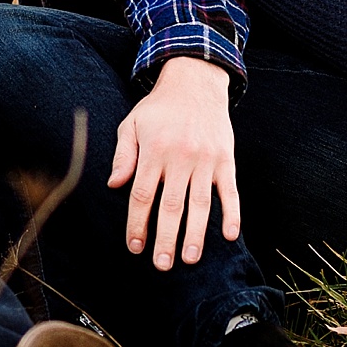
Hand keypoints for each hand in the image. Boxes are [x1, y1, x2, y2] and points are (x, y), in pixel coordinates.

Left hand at [107, 57, 240, 268]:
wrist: (195, 81)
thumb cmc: (159, 108)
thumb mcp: (132, 124)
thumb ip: (124, 155)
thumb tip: (114, 185)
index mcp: (154, 151)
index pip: (142, 194)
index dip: (138, 223)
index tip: (135, 247)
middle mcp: (179, 157)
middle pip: (170, 205)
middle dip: (165, 237)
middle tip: (162, 264)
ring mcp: (205, 159)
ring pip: (200, 203)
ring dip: (196, 233)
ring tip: (191, 259)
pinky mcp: (225, 159)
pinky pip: (230, 190)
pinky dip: (232, 212)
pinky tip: (230, 235)